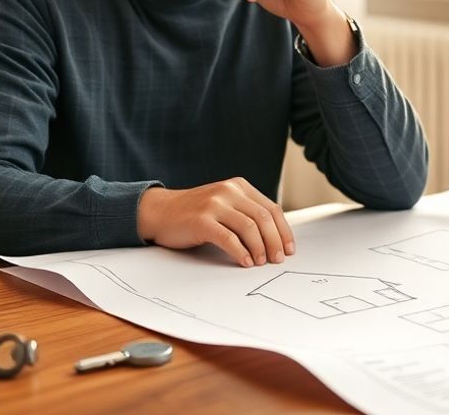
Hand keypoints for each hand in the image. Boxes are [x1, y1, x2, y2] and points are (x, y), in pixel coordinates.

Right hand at [137, 178, 294, 266]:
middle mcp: (229, 191)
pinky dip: (240, 252)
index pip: (272, 208)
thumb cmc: (195, 213)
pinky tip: (245, 262)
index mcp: (239, 186)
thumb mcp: (224, 205)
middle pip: (264, 218)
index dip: (284, 231)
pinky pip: (228, 238)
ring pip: (249, 228)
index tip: (289, 249)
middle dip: (275, 241)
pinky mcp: (201, 220)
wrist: (159, 211)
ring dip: (260, 249)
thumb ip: (245, 213)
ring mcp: (215, 204)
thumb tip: (275, 238)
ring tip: (261, 263)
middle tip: (277, 260)